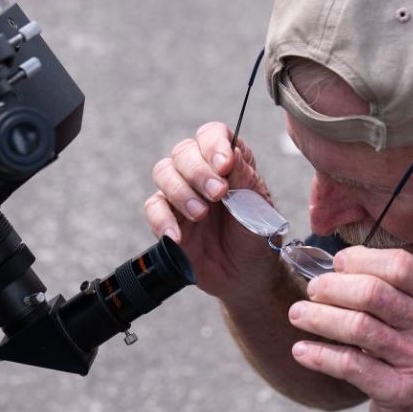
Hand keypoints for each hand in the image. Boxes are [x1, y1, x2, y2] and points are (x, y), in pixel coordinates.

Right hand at [144, 122, 281, 300]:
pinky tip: (177, 236)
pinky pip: (153, 207)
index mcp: (229, 162)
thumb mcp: (259, 209)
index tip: (225, 165)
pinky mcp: (167, 217)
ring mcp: (181, 193)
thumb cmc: (257, 238)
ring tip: (201, 215)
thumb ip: (245, 180)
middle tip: (218, 194)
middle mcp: (202, 172)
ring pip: (163, 172)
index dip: (214, 144)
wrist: (246, 276)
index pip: (213, 135)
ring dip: (181, 191)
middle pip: (184, 151)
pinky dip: (162, 219)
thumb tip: (232, 151)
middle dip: (198, 171)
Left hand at [288, 247, 412, 411]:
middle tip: (312, 290)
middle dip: (333, 287)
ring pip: (358, 327)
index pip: (400, 265)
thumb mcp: (411, 313)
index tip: (336, 264)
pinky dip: (320, 355)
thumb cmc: (408, 348)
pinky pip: (350, 365)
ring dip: (319, 317)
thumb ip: (383, 285)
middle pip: (373, 293)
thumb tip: (336, 264)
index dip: (361, 260)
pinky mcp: (400, 391)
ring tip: (297, 314)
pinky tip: (301, 350)